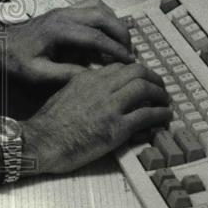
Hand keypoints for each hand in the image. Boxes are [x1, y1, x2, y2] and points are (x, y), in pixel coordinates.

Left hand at [4, 0, 133, 88]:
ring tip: (121, 43)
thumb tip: (94, 77)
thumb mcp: (37, 74)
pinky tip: (106, 34)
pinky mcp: (63, 11)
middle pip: (103, 16)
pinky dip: (105, 17)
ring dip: (114, 23)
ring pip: (99, 7)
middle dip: (121, 33)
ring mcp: (63, 10)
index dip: (115, 49)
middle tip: (130, 53)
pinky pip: (91, 6)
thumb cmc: (15, 61)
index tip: (130, 62)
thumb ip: (65, 75)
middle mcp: (64, 15)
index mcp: (58, 30)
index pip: (96, 36)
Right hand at [22, 62, 171, 174]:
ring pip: (145, 89)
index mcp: (87, 78)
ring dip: (161, 94)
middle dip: (154, 78)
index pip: (119, 66)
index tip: (142, 79)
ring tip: (166, 101)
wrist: (42, 141)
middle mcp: (100, 87)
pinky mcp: (116, 128)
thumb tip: (99, 95)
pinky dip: (160, 114)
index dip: (135, 72)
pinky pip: (147, 115)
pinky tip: (165, 117)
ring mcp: (109, 107)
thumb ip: (83, 89)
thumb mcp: (64, 95)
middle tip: (160, 87)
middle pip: (137, 71)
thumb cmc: (48, 124)